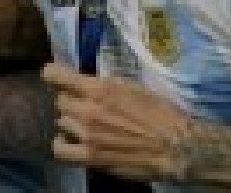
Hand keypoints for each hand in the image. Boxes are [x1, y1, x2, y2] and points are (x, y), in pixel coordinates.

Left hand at [43, 64, 191, 181]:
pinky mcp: (90, 157)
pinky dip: (62, 145)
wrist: (178, 148)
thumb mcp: (132, 88)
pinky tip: (72, 143)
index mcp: (98, 88)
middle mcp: (87, 109)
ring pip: (60, 122)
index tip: (60, 81)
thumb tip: (84, 82)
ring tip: (86, 127)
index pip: (52, 74)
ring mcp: (86, 134)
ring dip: (70, 123)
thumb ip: (104, 85)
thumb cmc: (161, 115)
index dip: (54, 77)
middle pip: (58, 101)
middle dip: (70, 102)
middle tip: (85, 109)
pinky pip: (59, 150)